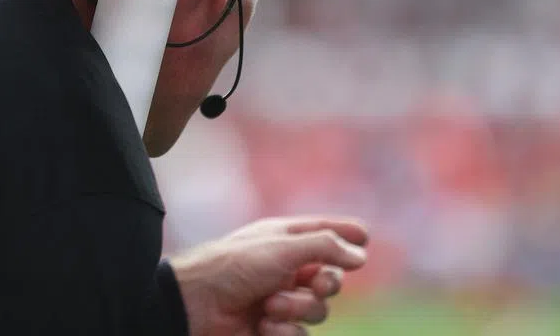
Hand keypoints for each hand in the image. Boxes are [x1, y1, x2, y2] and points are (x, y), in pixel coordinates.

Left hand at [169, 216, 368, 335]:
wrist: (195, 305)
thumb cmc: (234, 266)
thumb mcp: (282, 248)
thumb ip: (325, 248)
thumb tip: (360, 255)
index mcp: (284, 240)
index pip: (322, 233)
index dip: (344, 234)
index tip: (364, 237)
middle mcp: (285, 269)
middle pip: (330, 278)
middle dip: (327, 283)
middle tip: (316, 285)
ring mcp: (280, 300)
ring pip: (317, 310)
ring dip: (297, 309)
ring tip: (269, 307)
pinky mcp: (273, 329)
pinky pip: (299, 334)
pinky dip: (285, 331)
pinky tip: (263, 325)